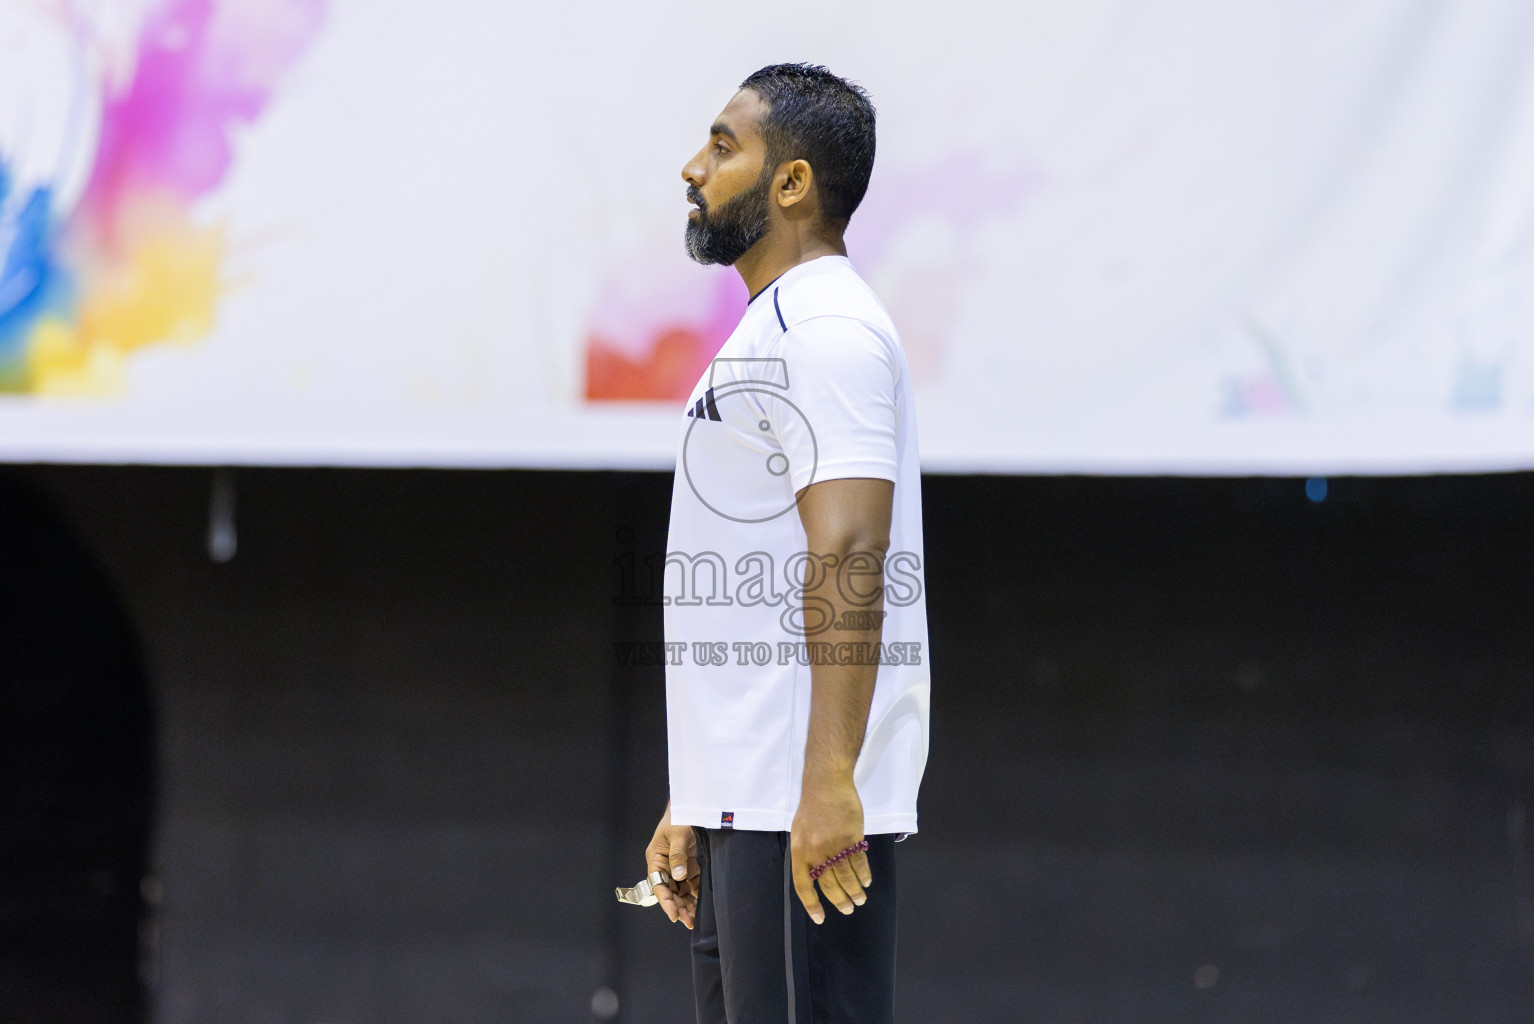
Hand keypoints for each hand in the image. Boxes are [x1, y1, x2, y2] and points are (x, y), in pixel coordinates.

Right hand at [645, 804, 699, 928]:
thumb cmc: (678, 816)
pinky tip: (703, 905)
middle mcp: (666, 866)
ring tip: (695, 920)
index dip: (665, 902)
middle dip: (678, 907)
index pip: (658, 885)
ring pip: (681, 891)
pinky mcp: (691, 865)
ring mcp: (679, 866)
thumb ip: (677, 854)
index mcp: (656, 859)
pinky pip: (692, 884)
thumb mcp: (677, 834)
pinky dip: (696, 895)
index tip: (674, 916)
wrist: (693, 804)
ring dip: (687, 904)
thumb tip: (678, 875)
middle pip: (670, 891)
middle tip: (688, 922)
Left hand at [790, 773, 870, 924]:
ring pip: (846, 876)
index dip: (811, 904)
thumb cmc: (812, 808)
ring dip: (855, 891)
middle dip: (840, 901)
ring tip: (860, 900)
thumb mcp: (800, 832)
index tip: (820, 918)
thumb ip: (807, 854)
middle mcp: (815, 852)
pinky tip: (866, 882)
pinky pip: (859, 862)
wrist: (826, 785)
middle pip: (828, 885)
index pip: (803, 885)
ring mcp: (834, 845)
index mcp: (799, 852)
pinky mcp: (851, 837)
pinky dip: (863, 874)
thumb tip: (816, 875)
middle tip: (848, 910)